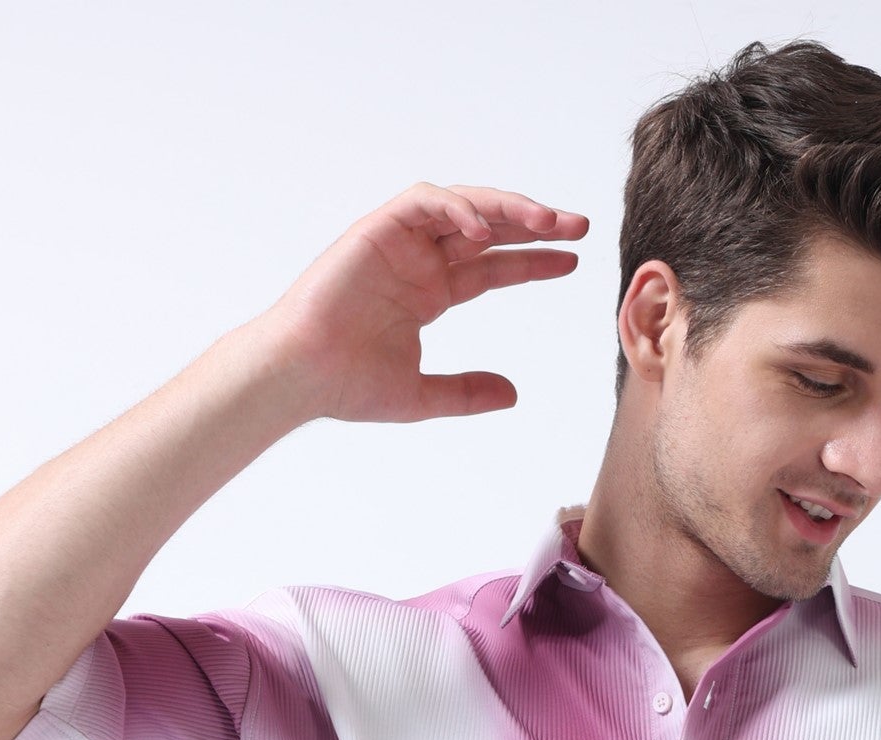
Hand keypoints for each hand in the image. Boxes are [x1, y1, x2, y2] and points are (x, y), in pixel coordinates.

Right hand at [256, 180, 588, 424]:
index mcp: (430, 292)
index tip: (572, 264)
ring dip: (506, 207)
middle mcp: (418, 261)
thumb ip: (467, 392)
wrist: (302, 377)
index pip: (492, 267)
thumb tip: (513, 394)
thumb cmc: (348, 385)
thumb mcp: (423, 396)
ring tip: (546, 221)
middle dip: (533, 224)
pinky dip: (456, 208)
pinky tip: (484, 228)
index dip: (532, 262)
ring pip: (462, 207)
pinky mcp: (376, 230)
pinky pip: (424, 202)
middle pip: (487, 229)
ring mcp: (398, 242)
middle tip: (578, 227)